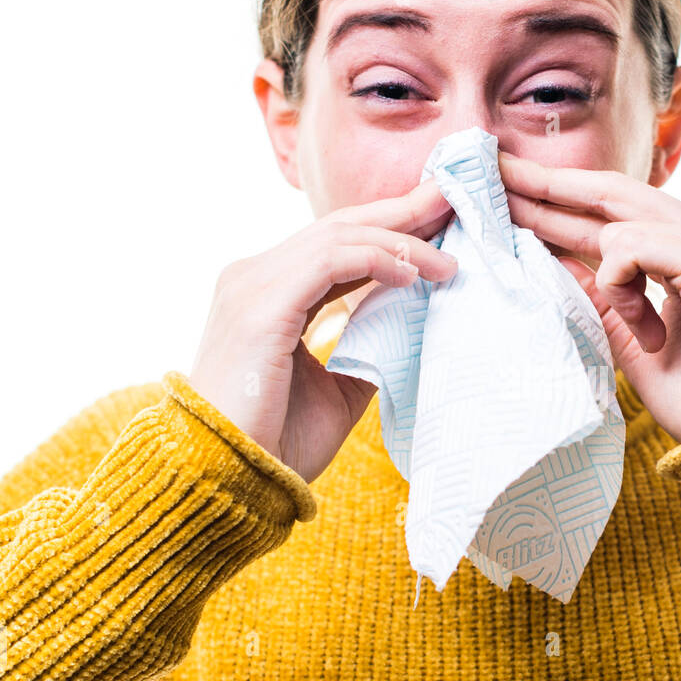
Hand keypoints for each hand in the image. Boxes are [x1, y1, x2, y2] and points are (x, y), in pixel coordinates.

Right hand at [188, 181, 457, 482]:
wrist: (228, 478)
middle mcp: (254, 277)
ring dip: (400, 241)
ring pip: (339, 237)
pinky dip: (376, 260)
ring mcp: (251, 286)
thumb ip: (367, 347)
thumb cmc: (275, 441)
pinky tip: (412, 275)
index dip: (389, 229)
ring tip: (447, 260)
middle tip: (453, 201)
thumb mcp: (338, 388)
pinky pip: (329, 262)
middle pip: (339, 226)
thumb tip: (412, 324)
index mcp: (267, 293)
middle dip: (401, 212)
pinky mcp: (260, 306)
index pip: (336, 243)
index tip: (439, 222)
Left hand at [498, 152, 680, 443]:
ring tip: (641, 331)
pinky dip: (623, 286)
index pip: (615, 207)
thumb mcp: (631, 339)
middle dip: (547, 184)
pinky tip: (651, 331)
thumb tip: (555, 261)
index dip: (561, 198)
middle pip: (610, 189)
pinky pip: (632, 246)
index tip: (510, 190)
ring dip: (610, 280)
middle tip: (493, 172)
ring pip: (619, 216)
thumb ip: (602, 297)